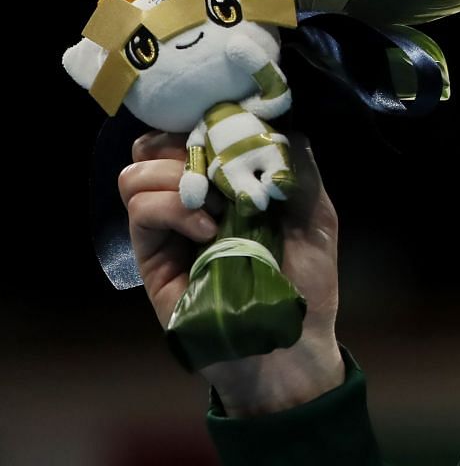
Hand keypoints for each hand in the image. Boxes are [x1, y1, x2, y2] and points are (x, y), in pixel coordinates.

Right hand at [120, 130, 345, 414]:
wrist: (290, 345)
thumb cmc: (307, 281)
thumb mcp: (316, 214)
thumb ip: (297, 166)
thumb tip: (276, 122)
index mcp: (226, 183)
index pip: (192, 132)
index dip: (205, 120)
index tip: (230, 125)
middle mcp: (191, 201)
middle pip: (154, 144)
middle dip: (185, 143)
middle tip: (219, 166)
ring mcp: (167, 229)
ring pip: (137, 172)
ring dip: (177, 176)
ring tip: (215, 205)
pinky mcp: (151, 258)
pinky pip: (141, 211)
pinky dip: (173, 208)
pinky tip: (208, 229)